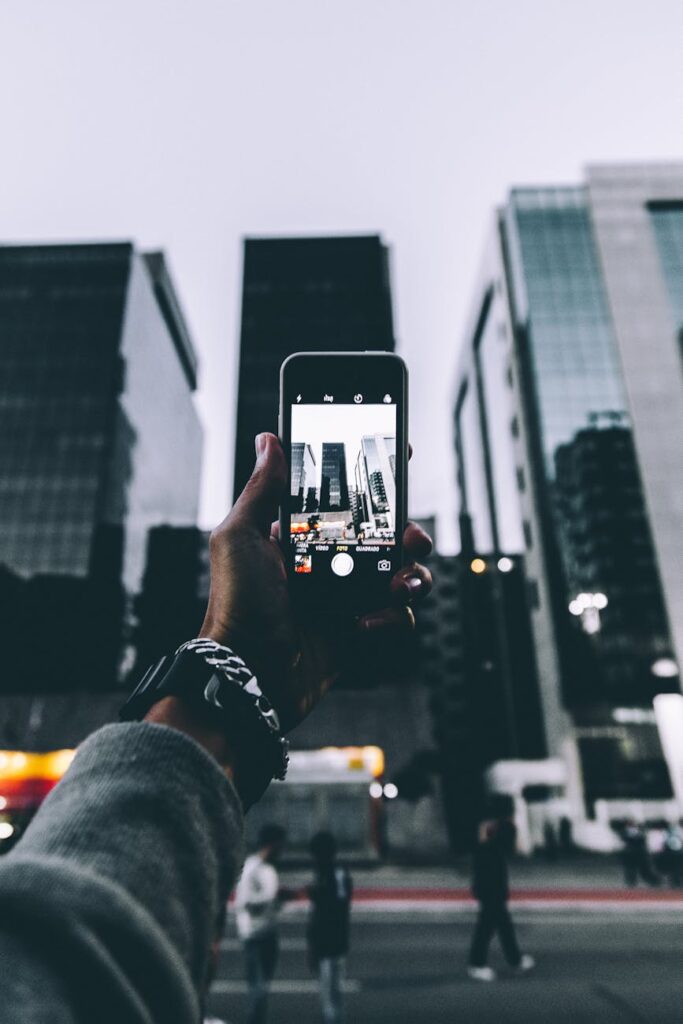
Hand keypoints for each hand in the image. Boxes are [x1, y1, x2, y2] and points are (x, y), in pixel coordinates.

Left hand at [200, 432, 432, 731]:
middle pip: (386, 536)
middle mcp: (329, 565)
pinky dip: (391, 618)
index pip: (346, 501)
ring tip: (400, 583)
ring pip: (402, 574)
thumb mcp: (240, 538)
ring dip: (411, 575)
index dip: (374, 484)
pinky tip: (363, 622)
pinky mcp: (360, 632)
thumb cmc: (236, 607)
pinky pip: (398, 617)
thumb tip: (268, 439)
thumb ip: (262, 490)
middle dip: (406, 531)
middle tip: (408, 535)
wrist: (248, 676)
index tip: (397, 460)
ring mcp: (348, 599)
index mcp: (303, 537)